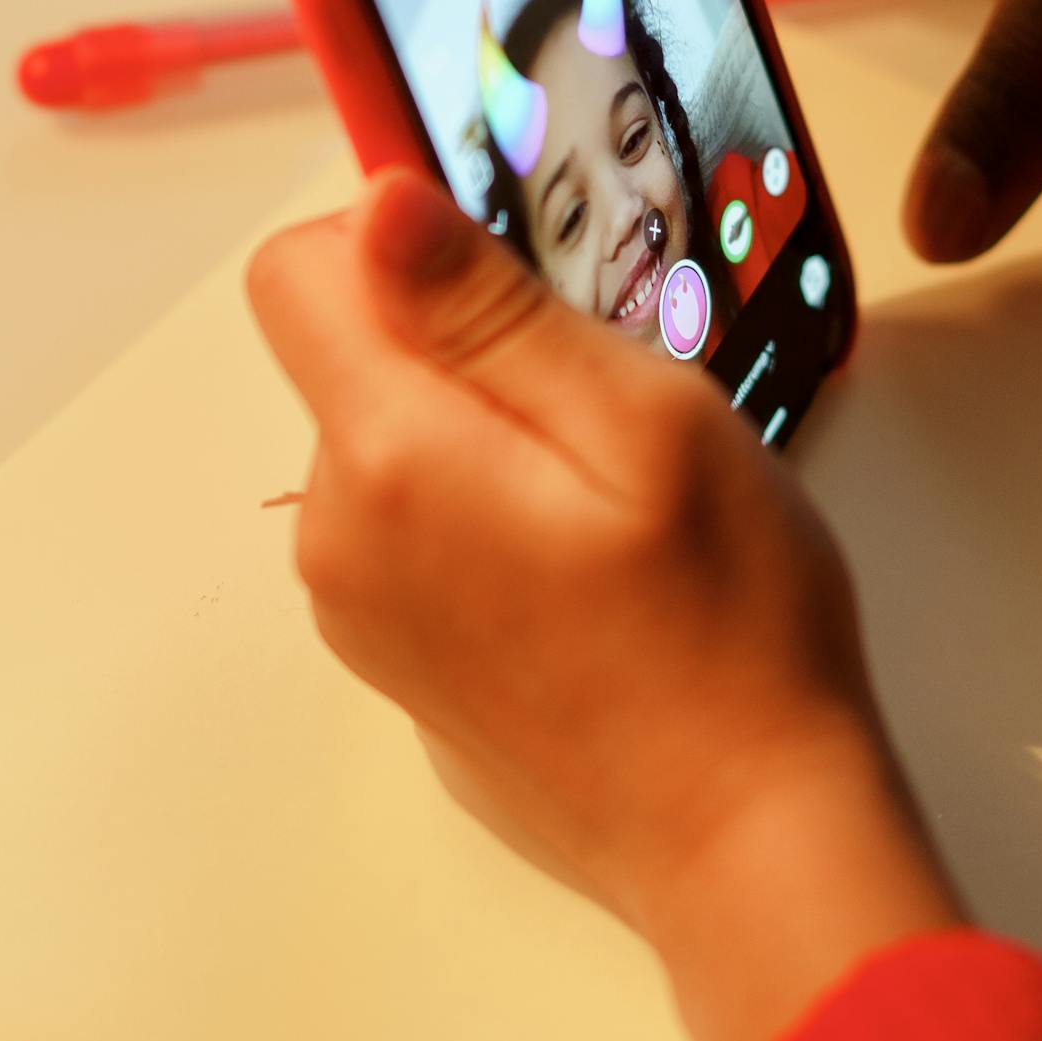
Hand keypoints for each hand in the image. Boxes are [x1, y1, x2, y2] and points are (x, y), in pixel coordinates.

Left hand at [247, 175, 959, 1040]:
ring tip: (613, 509)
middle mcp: (335, 537)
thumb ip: (493, 307)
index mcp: (386, 457)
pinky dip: (487, 520)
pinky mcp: (402, 667)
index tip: (520, 284)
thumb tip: (377, 202)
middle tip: (610, 420)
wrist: (743, 838)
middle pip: (352, 360)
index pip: (298, 270)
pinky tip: (592, 579)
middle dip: (467, 350)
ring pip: (392, 446)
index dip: (401, 241)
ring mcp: (360, 615)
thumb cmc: (726, 625)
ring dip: (485, 438)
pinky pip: (417, 533)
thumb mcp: (644, 421)